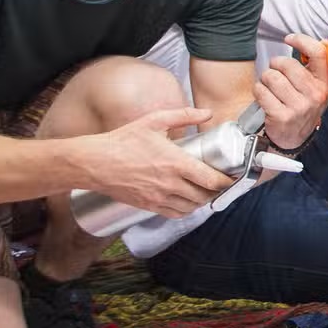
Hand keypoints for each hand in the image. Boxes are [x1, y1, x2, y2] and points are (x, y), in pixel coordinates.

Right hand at [89, 106, 233, 217]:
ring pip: (191, 208)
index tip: (232, 178)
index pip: (210, 179)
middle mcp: (169, 184)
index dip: (226, 182)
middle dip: (217, 191)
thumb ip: (184, 115)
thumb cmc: (123, 141)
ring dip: (202, 202)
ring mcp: (158, 198)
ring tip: (206, 191)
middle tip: (222, 183)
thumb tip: (207, 113)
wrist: (95, 163)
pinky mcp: (148, 206)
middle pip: (204, 196)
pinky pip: (174, 214)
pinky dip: (186, 210)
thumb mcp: (155, 121)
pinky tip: (187, 200)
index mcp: (175, 163)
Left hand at [255, 34, 327, 151]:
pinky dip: (258, 91)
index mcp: (327, 83)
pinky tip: (264, 97)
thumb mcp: (318, 86)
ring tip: (270, 87)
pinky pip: (261, 91)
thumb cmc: (303, 105)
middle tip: (276, 72)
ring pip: (272, 77)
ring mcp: (300, 106)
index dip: (301, 40)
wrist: (293, 137)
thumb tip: (324, 41)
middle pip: (287, 64)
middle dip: (275, 65)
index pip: (319, 53)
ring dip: (265, 79)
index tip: (289, 39)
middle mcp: (317, 94)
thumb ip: (320, 64)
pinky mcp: (282, 116)